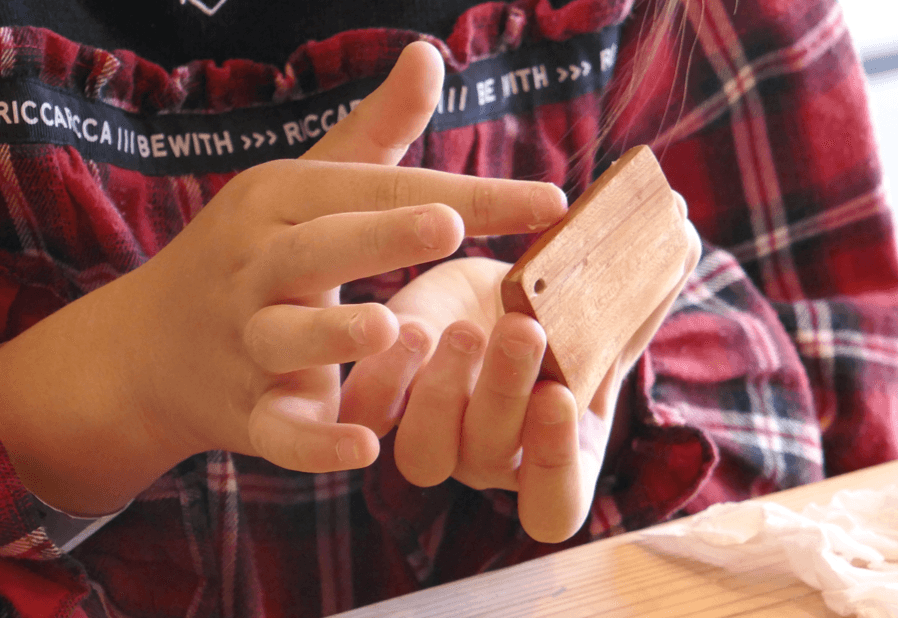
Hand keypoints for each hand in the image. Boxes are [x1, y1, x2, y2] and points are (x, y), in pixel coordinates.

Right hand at [0, 42, 567, 514]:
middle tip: (448, 224)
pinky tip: (365, 448)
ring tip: (391, 328)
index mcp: (278, 202)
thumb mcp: (303, 186)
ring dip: (334, 336)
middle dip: (379, 234)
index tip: (552, 202)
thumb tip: (429, 51)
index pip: (375, 189)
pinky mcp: (245, 412)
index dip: (463, 193)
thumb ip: (375, 131)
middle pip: (317, 248)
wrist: (147, 349)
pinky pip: (277, 430)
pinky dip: (314, 444)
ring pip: (285, 336)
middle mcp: (256, 267)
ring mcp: (244, 342)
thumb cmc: (252, 252)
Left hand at [341, 201, 700, 542]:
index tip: (562, 399)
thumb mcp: (599, 307)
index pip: (552, 504)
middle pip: (490, 459)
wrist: (490, 299)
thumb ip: (643, 286)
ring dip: (444, 393)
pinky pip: (371, 416)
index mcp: (552, 458)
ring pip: (425, 453)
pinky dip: (384, 382)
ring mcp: (434, 439)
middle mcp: (490, 460)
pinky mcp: (385, 402)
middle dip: (506, 393)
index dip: (554, 467)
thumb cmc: (560, 315)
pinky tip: (406, 329)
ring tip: (464, 328)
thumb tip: (683, 231)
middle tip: (524, 328)